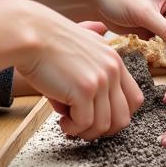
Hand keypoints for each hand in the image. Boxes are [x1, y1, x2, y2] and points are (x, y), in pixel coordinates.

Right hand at [7, 1, 143, 140]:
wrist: (32, 35)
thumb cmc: (50, 42)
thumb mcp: (82, 44)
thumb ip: (96, 57)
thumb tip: (98, 57)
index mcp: (114, 60)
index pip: (134, 100)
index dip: (118, 115)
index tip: (99, 118)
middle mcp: (113, 69)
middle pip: (123, 118)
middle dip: (102, 130)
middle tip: (83, 126)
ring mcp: (100, 80)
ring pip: (104, 126)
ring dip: (84, 131)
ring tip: (68, 122)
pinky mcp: (84, 90)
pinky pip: (84, 124)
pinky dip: (72, 128)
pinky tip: (62, 120)